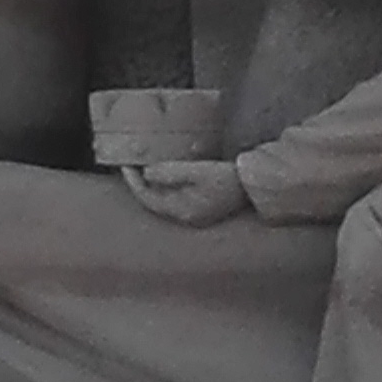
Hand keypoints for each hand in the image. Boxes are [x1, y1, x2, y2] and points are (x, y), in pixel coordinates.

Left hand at [124, 158, 248, 225]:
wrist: (256, 186)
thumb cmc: (229, 178)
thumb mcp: (198, 171)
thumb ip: (171, 172)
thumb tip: (146, 173)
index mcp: (182, 210)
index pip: (148, 198)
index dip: (133, 182)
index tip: (125, 165)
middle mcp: (185, 216)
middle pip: (153, 201)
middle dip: (139, 184)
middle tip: (129, 165)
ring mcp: (194, 214)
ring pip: (163, 200)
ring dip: (151, 185)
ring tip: (142, 168)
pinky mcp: (202, 207)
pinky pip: (174, 197)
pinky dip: (165, 186)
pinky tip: (164, 174)